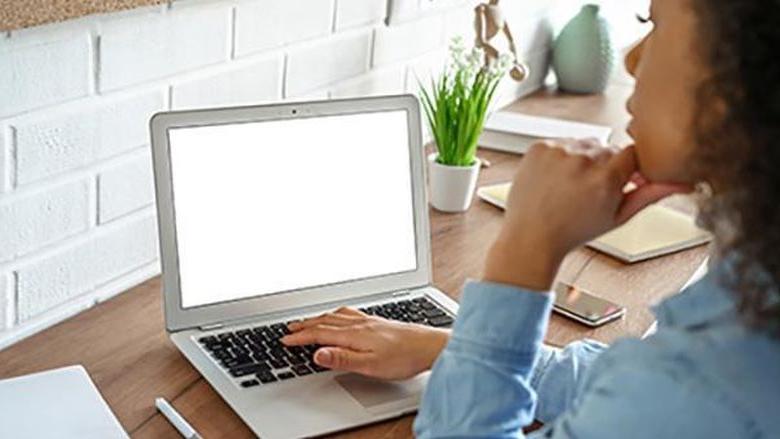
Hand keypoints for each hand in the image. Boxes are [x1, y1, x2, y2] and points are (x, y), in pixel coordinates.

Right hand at [281, 307, 449, 379]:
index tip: (285, 340)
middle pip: (325, 321)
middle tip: (289, 328)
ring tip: (307, 320)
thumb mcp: (370, 365)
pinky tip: (339, 315)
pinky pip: (348, 313)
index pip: (320, 334)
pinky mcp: (377, 321)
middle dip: (305, 325)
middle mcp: (359, 323)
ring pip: (336, 315)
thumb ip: (342, 358)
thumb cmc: (404, 357)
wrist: (429, 345)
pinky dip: (335, 313)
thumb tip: (317, 354)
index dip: (301, 337)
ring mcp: (368, 320)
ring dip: (318, 318)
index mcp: (354, 334)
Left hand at [484, 141, 692, 289]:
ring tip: (570, 186)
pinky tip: (554, 179)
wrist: (530, 236)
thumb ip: (651, 194)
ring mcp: (558, 152)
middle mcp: (582, 161)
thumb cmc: (574, 231)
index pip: (633, 153)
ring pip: (584, 143)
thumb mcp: (618, 216)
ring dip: (582, 158)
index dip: (626, 168)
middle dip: (604, 165)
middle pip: (608, 148)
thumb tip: (684, 183)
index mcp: (606, 179)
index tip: (616, 182)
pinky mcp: (539, 147)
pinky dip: (560, 156)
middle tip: (589, 191)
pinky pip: (561, 142)